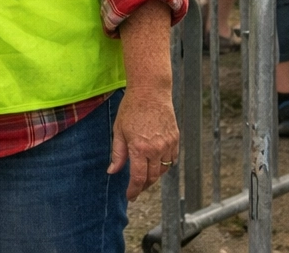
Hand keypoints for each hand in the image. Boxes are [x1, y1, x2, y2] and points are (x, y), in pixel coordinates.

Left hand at [108, 85, 178, 200]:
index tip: (130, 196)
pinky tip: (156, 163)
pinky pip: (172, 159)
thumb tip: (112, 171)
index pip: (138, 178)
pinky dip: (165, 165)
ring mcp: (168, 144)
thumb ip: (117, 154)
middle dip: (143, 185)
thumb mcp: (118, 130)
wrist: (150, 91)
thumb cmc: (131, 108)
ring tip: (144, 174)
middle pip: (152, 177)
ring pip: (163, 170)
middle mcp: (156, 149)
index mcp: (139, 148)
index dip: (134, 190)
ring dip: (154, 175)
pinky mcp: (176, 139)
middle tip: (136, 188)